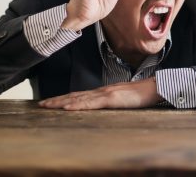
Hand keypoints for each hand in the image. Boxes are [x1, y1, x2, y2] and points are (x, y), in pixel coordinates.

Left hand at [38, 78, 161, 109]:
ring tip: (48, 105)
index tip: (52, 101)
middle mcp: (101, 91)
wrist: (154, 88)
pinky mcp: (111, 98)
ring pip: (79, 98)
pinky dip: (77, 105)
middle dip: (57, 100)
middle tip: (41, 104)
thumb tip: (103, 106)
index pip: (80, 95)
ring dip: (62, 102)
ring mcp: (105, 94)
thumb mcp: (123, 99)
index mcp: (103, 92)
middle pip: (75, 95)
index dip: (65, 98)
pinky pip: (91, 103)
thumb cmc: (141, 94)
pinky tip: (68, 108)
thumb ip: (112, 101)